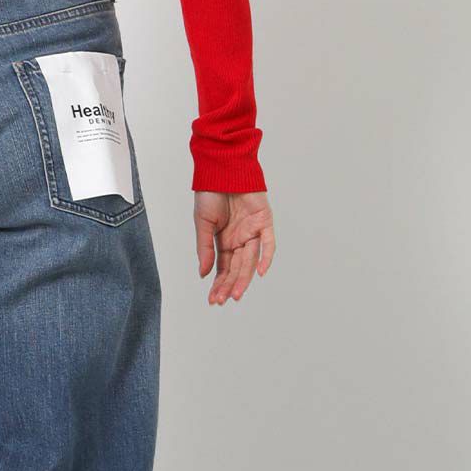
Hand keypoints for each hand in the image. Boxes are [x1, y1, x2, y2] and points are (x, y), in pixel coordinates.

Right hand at [195, 190, 274, 305]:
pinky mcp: (264, 221)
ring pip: (250, 260)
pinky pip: (268, 243)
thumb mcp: (203, 223)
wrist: (221, 169)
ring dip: (245, 278)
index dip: (219, 283)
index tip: (213, 299)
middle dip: (230, 285)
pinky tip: (260, 273)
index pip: (223, 267)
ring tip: (236, 294)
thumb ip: (205, 248)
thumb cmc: (209, 193)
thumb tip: (203, 274)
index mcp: (224, 240)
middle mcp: (239, 238)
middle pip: (237, 267)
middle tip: (223, 300)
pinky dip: (266, 257)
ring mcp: (253, 231)